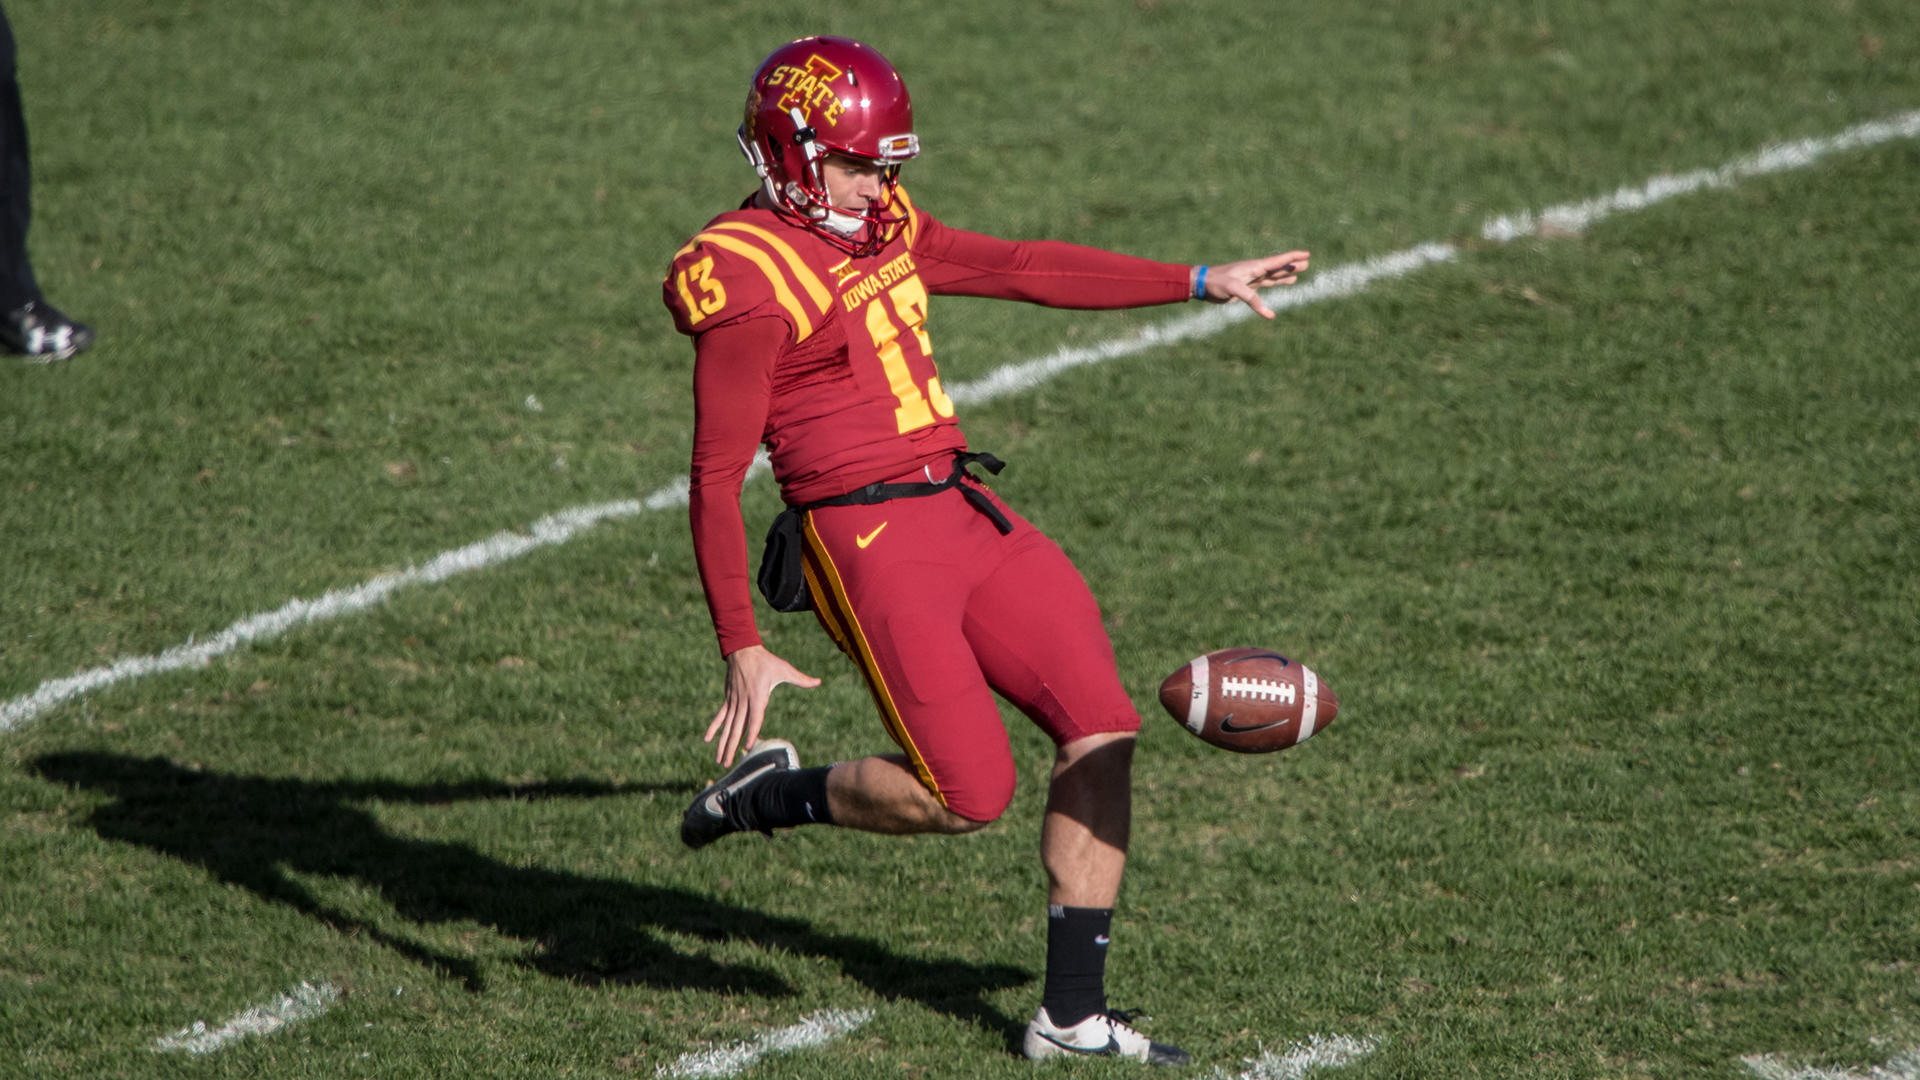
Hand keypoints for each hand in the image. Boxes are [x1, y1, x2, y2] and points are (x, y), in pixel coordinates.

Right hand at [705, 644, 820, 764]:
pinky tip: (707, 740)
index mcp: (757, 696)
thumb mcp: (784, 669)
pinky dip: (714, 728)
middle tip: (726, 764)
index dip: (752, 733)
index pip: (755, 719)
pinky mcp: (729, 699)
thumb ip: (800, 679)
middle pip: (737, 728)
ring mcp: (734, 701)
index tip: (747, 747)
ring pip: (727, 726)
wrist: (742, 649)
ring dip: (722, 743)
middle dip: (732, 747)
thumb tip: (818, 682)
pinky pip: (720, 716)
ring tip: (719, 760)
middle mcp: (744, 702)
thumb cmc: (765, 661)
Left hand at [1197, 251, 1311, 318]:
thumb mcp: (1233, 288)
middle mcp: (1255, 271)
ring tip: (1299, 273)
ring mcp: (1252, 279)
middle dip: (1292, 265)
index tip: (1306, 254)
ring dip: (1285, 275)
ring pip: (1273, 276)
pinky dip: (1275, 287)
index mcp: (1254, 267)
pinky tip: (1282, 287)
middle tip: (1307, 263)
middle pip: (1278, 268)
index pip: (1278, 261)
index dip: (1293, 258)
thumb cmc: (1216, 282)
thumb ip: (1250, 298)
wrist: (1202, 285)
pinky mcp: (1247, 288)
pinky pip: (1265, 287)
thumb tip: (1268, 314)